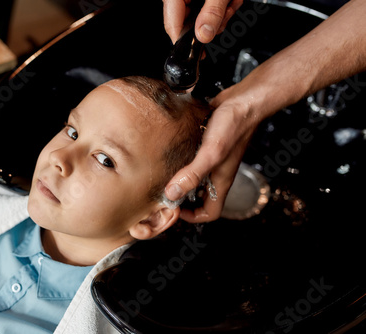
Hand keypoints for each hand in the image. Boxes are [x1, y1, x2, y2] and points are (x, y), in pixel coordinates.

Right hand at [163, 0, 243, 43]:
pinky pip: (208, 5)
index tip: (195, 51)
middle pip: (189, 20)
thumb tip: (203, 35)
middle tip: (226, 14)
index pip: (172, 24)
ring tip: (231, 0)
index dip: (184, 41)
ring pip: (202, 14)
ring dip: (221, 11)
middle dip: (212, 21)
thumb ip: (212, 12)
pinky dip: (223, 3)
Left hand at [164, 60, 281, 222]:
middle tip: (162, 192)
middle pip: (199, 197)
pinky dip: (181, 160)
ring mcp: (211, 159)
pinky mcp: (205, 145)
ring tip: (161, 174)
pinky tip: (168, 153)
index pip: (209, 212)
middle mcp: (216, 173)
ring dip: (179, 178)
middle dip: (182, 198)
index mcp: (220, 181)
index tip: (174, 207)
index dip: (192, 216)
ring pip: (194, 178)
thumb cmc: (234, 126)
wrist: (245, 100)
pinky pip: (192, 159)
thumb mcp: (211, 153)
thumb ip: (193, 174)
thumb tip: (172, 193)